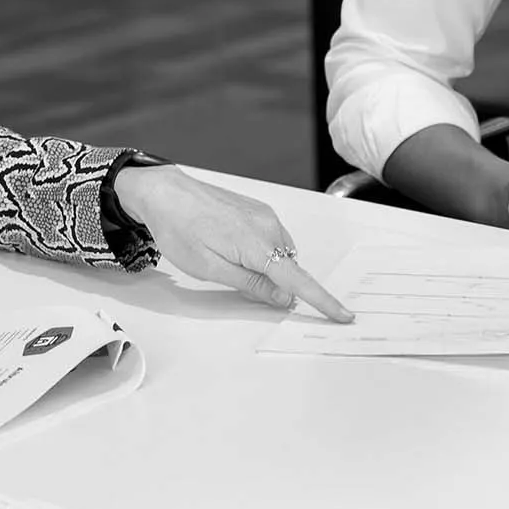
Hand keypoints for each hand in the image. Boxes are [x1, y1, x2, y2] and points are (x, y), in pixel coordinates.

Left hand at [113, 166, 352, 321]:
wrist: (164, 192)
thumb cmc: (180, 229)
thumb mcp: (211, 268)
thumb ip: (252, 285)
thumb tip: (285, 299)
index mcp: (258, 245)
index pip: (299, 280)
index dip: (323, 301)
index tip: (343, 316)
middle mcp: (268, 226)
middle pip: (289, 269)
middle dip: (278, 285)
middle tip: (237, 281)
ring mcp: (264, 215)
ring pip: (280, 254)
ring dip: (268, 267)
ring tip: (225, 258)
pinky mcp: (257, 209)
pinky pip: (272, 238)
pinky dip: (262, 251)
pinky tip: (232, 247)